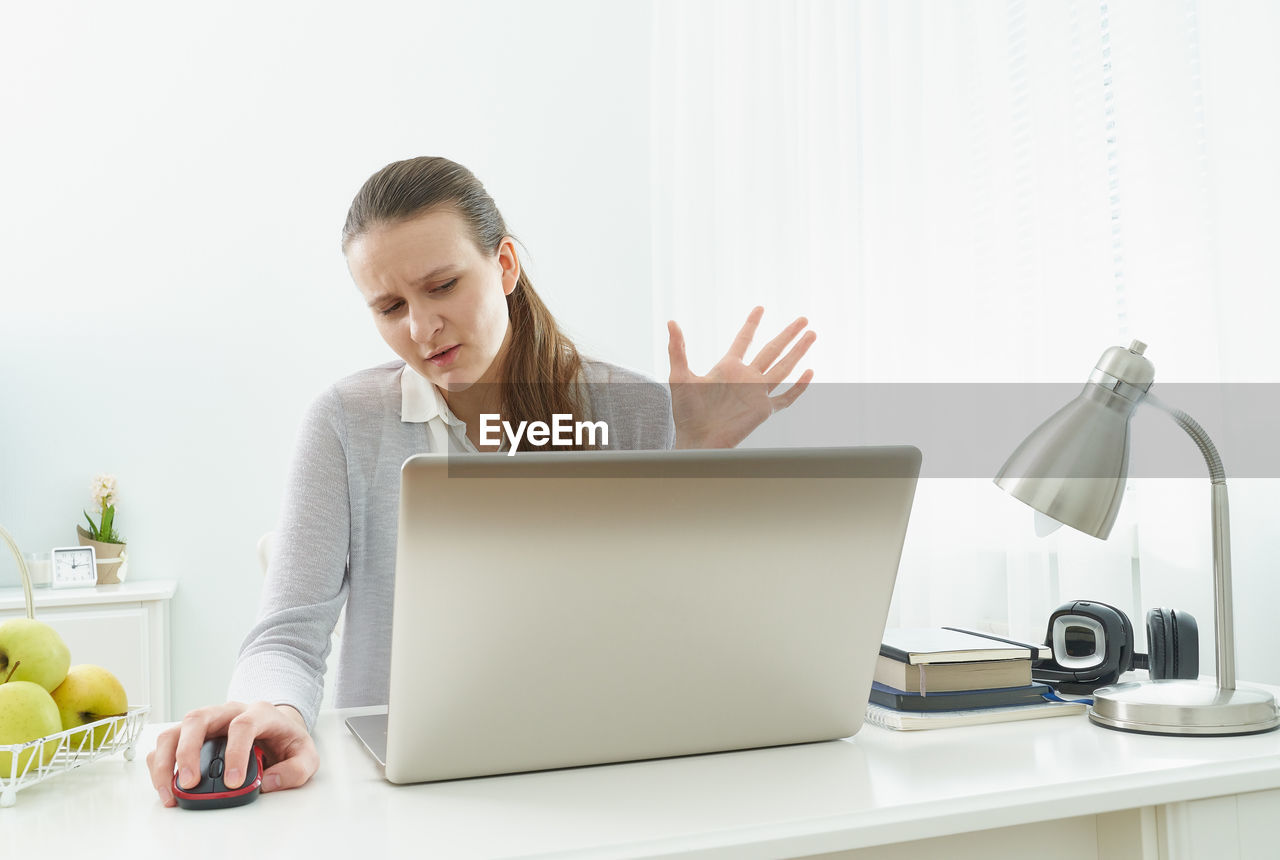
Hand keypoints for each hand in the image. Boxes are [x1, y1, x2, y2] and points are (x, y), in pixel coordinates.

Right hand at [146, 701, 318, 806]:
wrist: (276, 729)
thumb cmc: (286, 741)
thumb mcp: (305, 755)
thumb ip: (296, 769)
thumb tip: (269, 782)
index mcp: (259, 712)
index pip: (243, 724)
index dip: (236, 752)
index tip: (233, 782)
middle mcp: (228, 712)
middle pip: (199, 718)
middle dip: (188, 752)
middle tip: (190, 783)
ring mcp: (207, 722)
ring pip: (176, 730)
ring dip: (166, 760)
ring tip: (171, 791)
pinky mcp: (191, 735)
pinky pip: (167, 744)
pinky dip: (160, 764)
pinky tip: (166, 786)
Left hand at [667, 306, 815, 448]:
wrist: (697, 440)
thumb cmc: (686, 412)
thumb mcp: (679, 376)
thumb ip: (677, 349)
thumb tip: (671, 322)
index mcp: (728, 367)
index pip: (743, 340)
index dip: (752, 324)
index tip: (760, 308)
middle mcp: (746, 377)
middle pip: (771, 350)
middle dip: (787, 334)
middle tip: (803, 319)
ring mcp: (757, 393)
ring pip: (783, 368)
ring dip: (797, 351)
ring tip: (812, 334)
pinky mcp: (763, 410)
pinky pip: (785, 398)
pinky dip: (798, 387)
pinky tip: (810, 372)